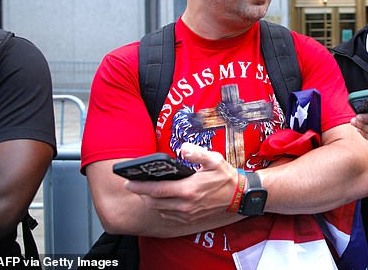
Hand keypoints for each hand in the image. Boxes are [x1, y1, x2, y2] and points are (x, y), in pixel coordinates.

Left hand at [124, 143, 242, 225]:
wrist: (239, 196)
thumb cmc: (226, 176)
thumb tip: (182, 149)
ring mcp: (187, 214)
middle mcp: (185, 205)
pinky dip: (161, 207)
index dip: (140, 186)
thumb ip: (197, 153)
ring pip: (159, 210)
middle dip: (142, 193)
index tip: (128, 182)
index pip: (157, 190)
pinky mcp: (189, 219)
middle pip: (154, 202)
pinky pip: (168, 215)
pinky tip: (162, 198)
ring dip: (151, 201)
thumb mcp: (215, 160)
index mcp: (189, 190)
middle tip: (136, 183)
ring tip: (147, 189)